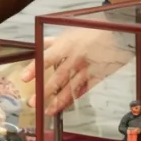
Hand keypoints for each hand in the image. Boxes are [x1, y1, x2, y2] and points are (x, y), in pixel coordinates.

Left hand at [20, 26, 134, 115]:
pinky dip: (76, 97)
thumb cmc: (91, 31)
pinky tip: (67, 105)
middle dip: (45, 91)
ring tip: (48, 110)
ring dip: (59, 100)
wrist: (116, 32)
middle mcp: (77, 57)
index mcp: (68, 44)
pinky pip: (86, 89)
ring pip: (72, 87)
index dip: (35, 67)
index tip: (24, 78)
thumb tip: (37, 48)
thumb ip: (52, 42)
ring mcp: (88, 68)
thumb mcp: (70, 32)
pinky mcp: (99, 75)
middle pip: (58, 76)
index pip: (48, 57)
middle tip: (33, 102)